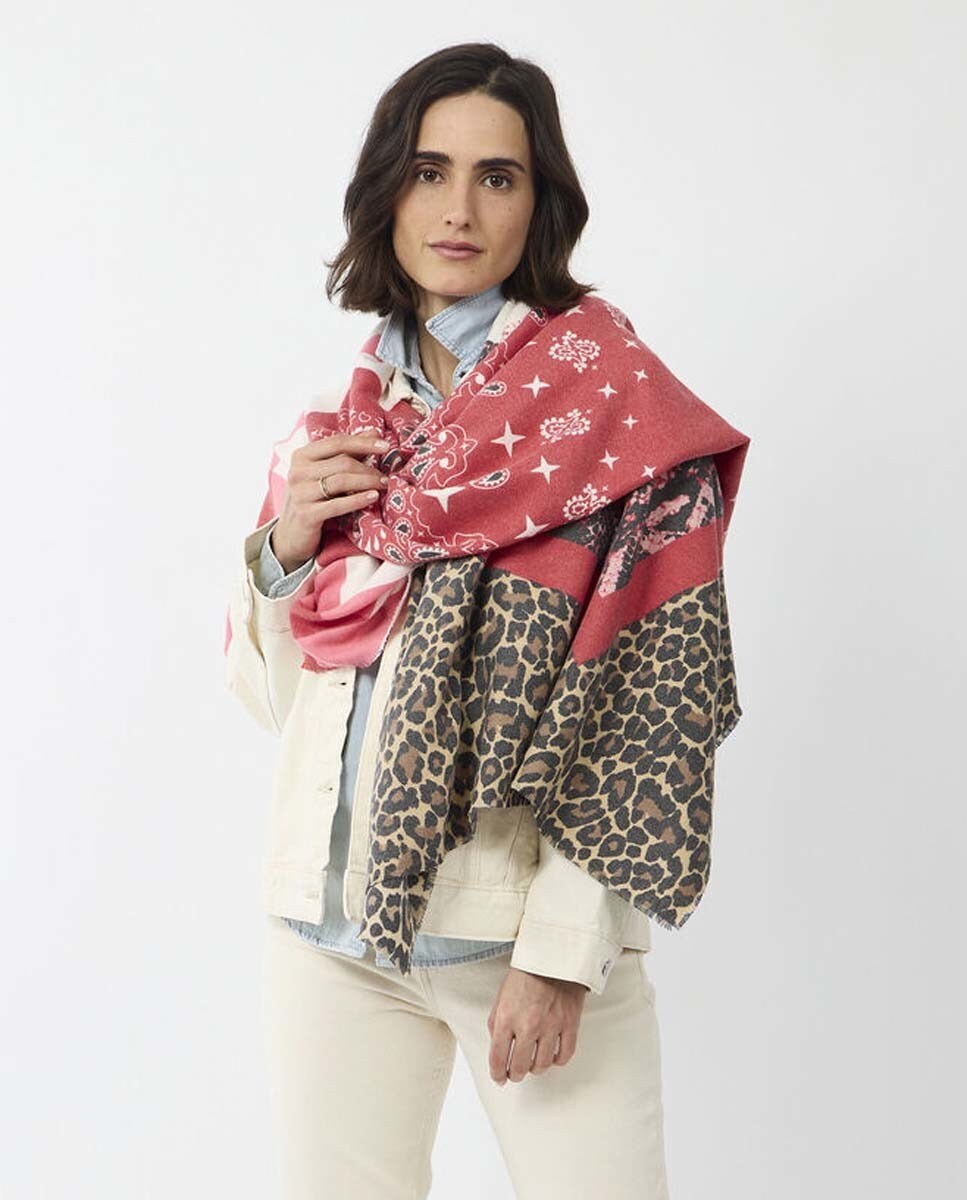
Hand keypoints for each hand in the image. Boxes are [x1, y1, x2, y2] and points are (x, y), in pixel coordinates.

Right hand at [271, 430, 390, 571]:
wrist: (291, 533)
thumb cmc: (313, 498)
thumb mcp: (325, 473)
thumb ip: (347, 452)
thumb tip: (373, 432)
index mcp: (301, 455)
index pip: (337, 442)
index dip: (363, 442)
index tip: (385, 445)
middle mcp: (298, 472)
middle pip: (342, 462)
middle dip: (368, 468)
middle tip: (385, 476)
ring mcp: (300, 493)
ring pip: (342, 481)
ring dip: (367, 482)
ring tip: (383, 485)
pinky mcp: (306, 514)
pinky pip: (338, 505)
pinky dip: (358, 499)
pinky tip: (373, 497)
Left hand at [486, 966, 589, 1085]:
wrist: (554, 955)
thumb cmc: (526, 973)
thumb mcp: (501, 996)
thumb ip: (497, 1023)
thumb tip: (498, 1046)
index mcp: (507, 1017)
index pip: (498, 1058)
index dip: (497, 1074)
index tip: (499, 1077)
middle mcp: (528, 1025)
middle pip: (520, 1067)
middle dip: (515, 1074)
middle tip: (515, 1073)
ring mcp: (550, 1026)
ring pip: (542, 1065)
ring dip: (535, 1068)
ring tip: (533, 1063)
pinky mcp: (570, 1024)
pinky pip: (564, 1055)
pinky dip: (557, 1060)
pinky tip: (552, 1055)